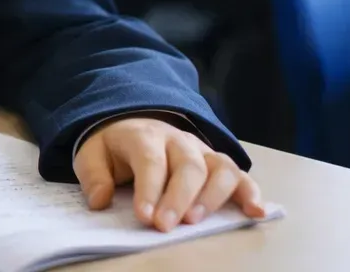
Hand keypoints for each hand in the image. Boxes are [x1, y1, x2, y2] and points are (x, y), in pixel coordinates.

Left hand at [74, 118, 264, 231]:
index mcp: (144, 135)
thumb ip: (93, 175)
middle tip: (166, 227)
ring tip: (196, 222)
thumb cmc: (115, 147)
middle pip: (188, 165)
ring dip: (212, 197)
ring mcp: (202, 151)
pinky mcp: (218, 164)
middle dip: (179, 198)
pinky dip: (251, 193)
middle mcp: (178, 140)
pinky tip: (257, 212)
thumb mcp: (92, 154)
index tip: (145, 216)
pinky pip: (241, 175)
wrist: (133, 123)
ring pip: (219, 167)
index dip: (149, 188)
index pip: (151, 159)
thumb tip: (100, 200)